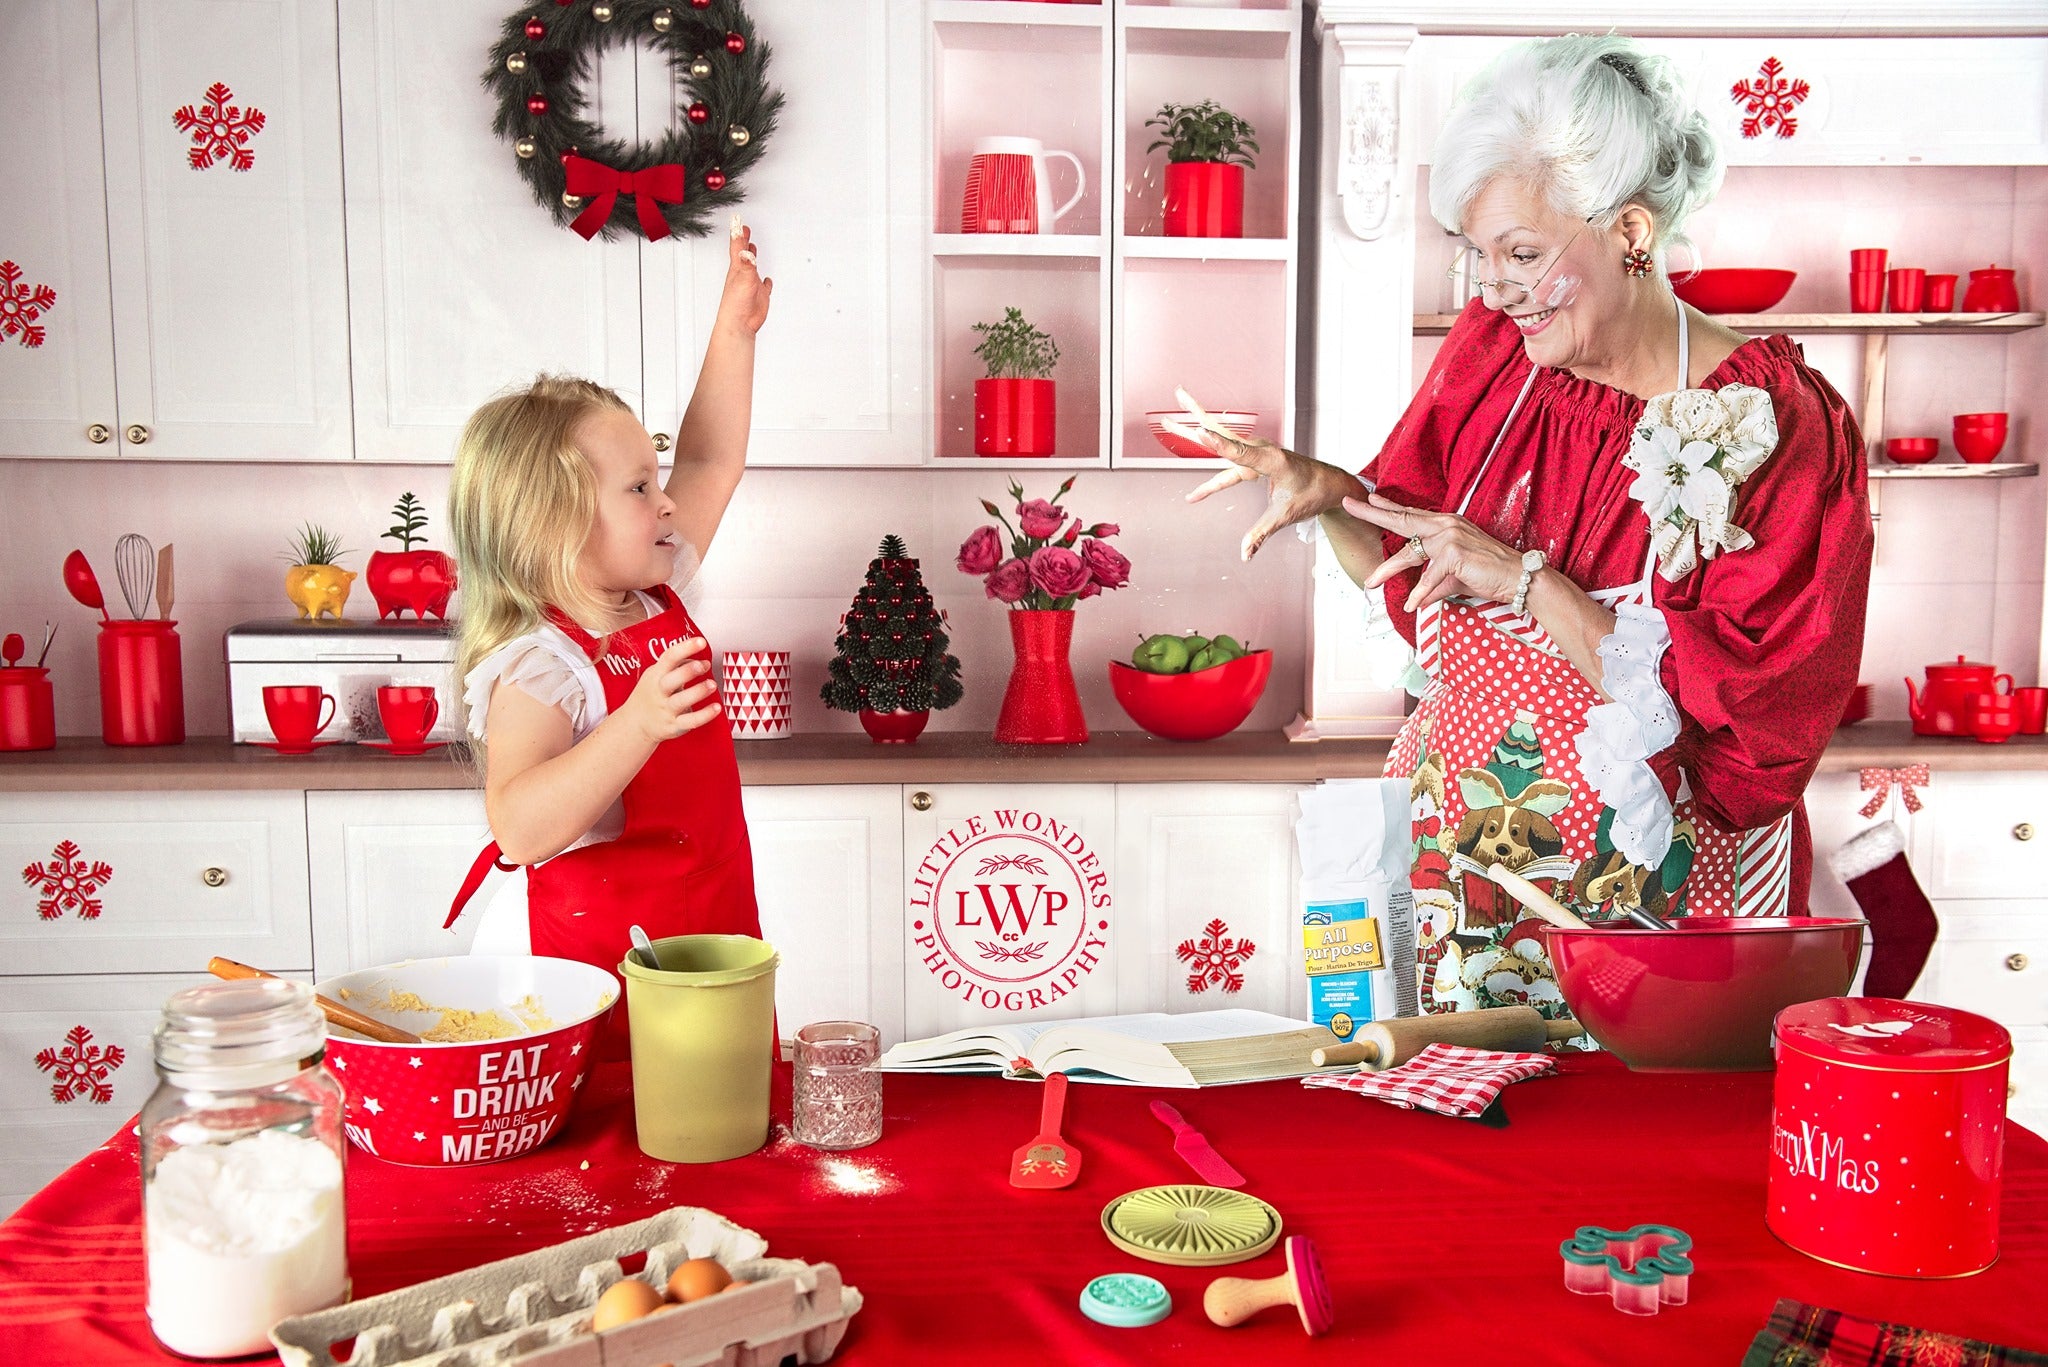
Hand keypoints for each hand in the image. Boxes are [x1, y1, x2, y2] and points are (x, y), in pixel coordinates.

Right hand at [619, 637, 720, 742]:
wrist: (635, 723)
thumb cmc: (651, 694)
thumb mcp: (657, 675)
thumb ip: (678, 666)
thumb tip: (701, 661)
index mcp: (656, 675)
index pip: (669, 658)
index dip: (685, 648)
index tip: (701, 642)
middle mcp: (659, 692)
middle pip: (671, 681)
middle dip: (687, 671)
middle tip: (703, 665)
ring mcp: (666, 710)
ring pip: (681, 701)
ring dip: (698, 692)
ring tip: (712, 685)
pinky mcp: (674, 726)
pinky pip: (690, 721)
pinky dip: (705, 715)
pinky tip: (717, 708)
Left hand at [717, 218, 772, 335]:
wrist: (739, 324)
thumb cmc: (736, 304)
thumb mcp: (743, 279)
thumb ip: (747, 265)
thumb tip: (747, 252)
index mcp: (737, 268)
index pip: (737, 246)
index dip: (738, 232)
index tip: (738, 220)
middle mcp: (743, 274)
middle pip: (743, 253)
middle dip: (743, 240)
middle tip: (744, 228)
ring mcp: (751, 284)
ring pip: (752, 267)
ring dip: (752, 256)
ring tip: (752, 247)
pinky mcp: (759, 296)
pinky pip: (763, 285)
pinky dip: (765, 281)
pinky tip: (766, 280)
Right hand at [1171, 386, 1360, 561]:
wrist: (1328, 484)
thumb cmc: (1311, 494)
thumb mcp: (1286, 516)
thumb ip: (1262, 533)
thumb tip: (1245, 554)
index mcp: (1273, 460)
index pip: (1239, 452)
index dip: (1218, 444)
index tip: (1199, 432)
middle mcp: (1261, 450)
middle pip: (1222, 433)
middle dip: (1197, 415)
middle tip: (1178, 394)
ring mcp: (1254, 453)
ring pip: (1219, 441)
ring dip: (1193, 429)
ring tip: (1167, 422)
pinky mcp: (1251, 461)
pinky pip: (1225, 463)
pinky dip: (1207, 467)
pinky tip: (1194, 496)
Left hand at [1346, 492, 1524, 611]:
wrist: (1521, 578)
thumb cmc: (1490, 576)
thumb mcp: (1454, 579)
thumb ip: (1433, 585)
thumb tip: (1417, 600)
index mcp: (1446, 525)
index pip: (1411, 515)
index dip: (1387, 508)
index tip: (1367, 498)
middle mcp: (1446, 525)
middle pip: (1402, 520)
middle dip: (1372, 513)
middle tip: (1348, 504)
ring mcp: (1450, 536)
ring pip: (1410, 554)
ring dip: (1388, 571)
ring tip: (1371, 583)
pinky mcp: (1455, 553)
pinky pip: (1429, 577)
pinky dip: (1421, 593)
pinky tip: (1412, 604)